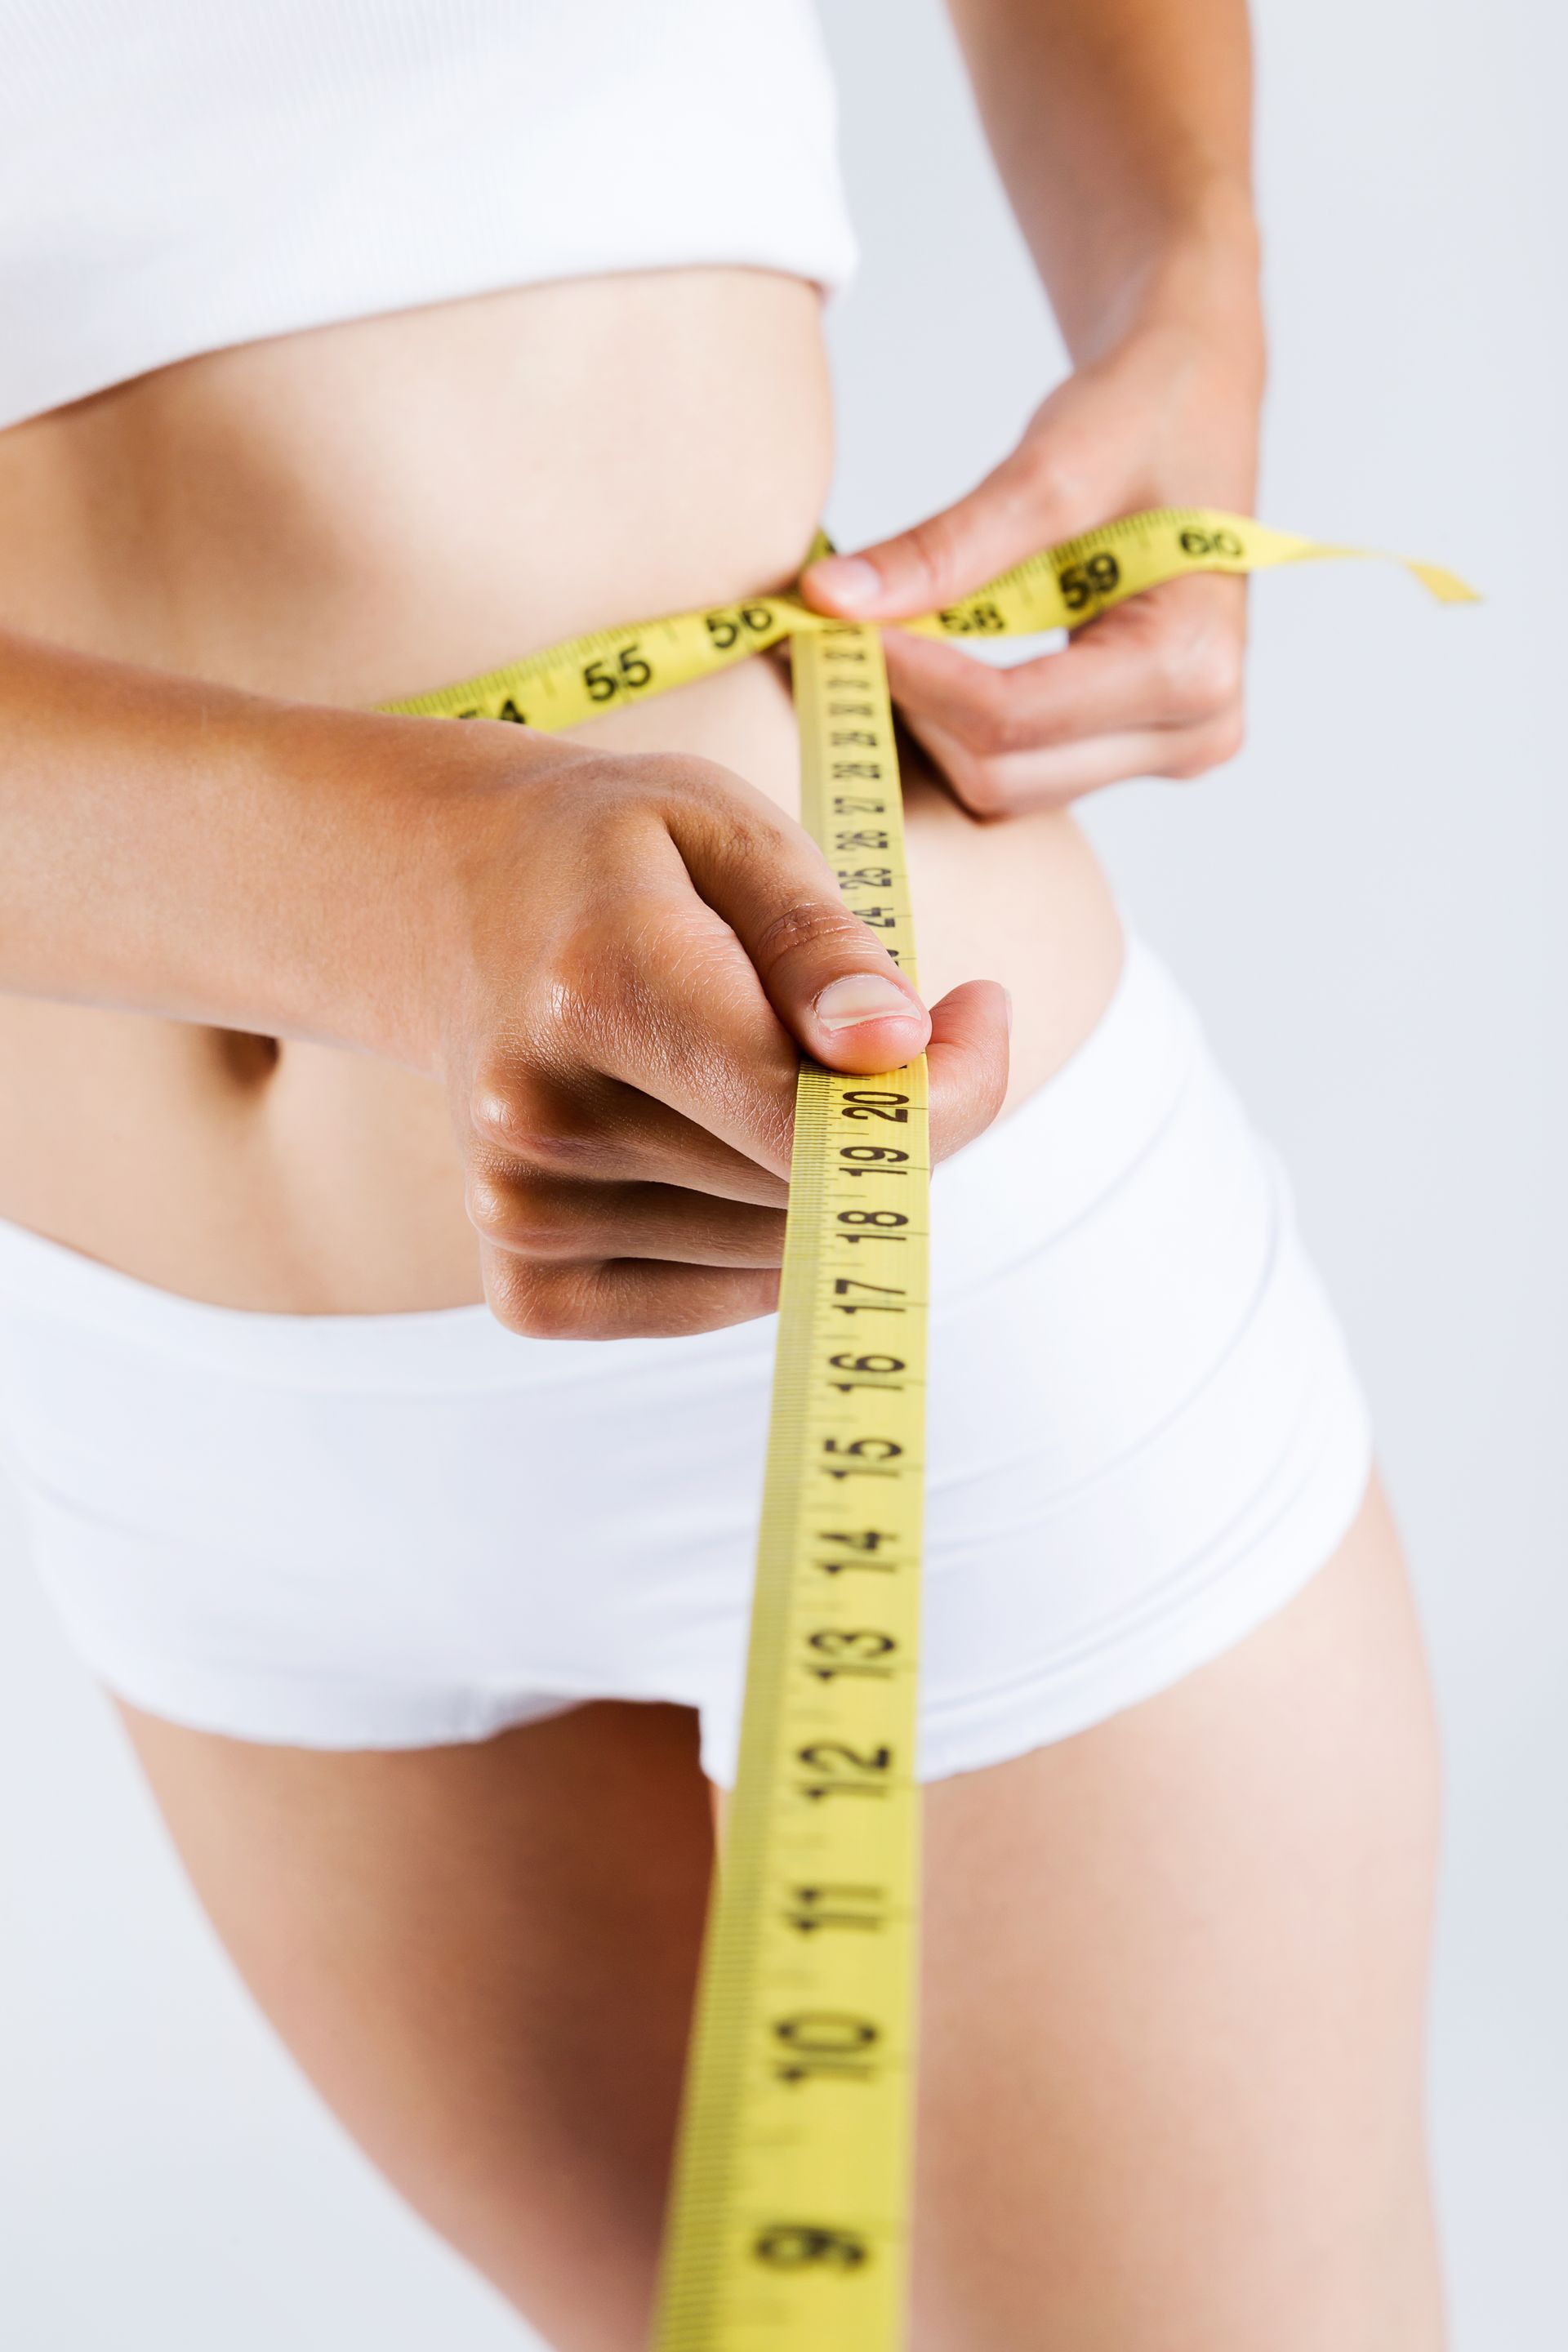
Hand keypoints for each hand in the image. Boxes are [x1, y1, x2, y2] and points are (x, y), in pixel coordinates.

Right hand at [408, 731, 1007, 1338]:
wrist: (449, 903)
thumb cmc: (614, 861)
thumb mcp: (730, 830)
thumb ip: (820, 941)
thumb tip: (893, 1045)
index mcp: (599, 988)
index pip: (812, 1121)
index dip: (941, 1096)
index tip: (976, 1014)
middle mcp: (542, 1116)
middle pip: (807, 1189)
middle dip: (884, 1118)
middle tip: (864, 1017)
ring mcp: (520, 1212)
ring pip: (777, 1251)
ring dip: (815, 1175)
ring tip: (760, 1065)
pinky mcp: (526, 1285)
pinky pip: (715, 1300)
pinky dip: (756, 1239)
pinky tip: (716, 1142)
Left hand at [801, 313, 1262, 815]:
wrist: (1195, 398)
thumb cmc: (1145, 416)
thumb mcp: (1047, 469)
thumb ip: (941, 548)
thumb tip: (826, 600)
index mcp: (1191, 666)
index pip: (1009, 716)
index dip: (909, 675)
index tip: (834, 620)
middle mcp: (1195, 729)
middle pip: (1001, 773)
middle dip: (913, 706)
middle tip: (845, 633)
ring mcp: (1169, 750)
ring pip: (1002, 788)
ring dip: (929, 722)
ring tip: (884, 637)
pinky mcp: (1134, 747)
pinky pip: (1019, 770)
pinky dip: (956, 724)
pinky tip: (927, 659)